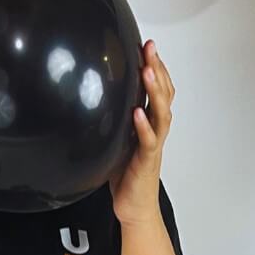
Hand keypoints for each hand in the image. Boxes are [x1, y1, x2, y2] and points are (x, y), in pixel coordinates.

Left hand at [110, 41, 173, 226]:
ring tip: (147, 72)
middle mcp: (155, 132)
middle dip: (158, 70)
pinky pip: (148, 141)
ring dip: (155, 92)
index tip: (148, 46)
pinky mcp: (146, 161)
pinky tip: (137, 113)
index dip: (157, 68)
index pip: (160, 91)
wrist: (134, 208)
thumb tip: (90, 99)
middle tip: (150, 48)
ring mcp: (153, 146)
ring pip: (161, 114)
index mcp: (149, 126)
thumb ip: (112, 121)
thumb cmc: (127, 177)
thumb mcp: (116, 141)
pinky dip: (144, 127)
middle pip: (164, 96)